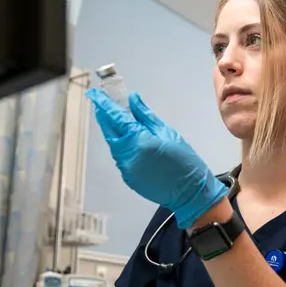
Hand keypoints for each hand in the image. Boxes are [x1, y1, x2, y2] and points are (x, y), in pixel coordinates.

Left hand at [86, 88, 227, 229]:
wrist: (189, 192)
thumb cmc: (185, 163)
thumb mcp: (168, 133)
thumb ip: (145, 116)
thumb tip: (133, 100)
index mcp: (139, 139)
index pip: (115, 116)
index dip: (103, 104)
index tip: (95, 94)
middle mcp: (128, 154)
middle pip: (108, 131)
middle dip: (104, 117)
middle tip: (101, 105)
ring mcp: (126, 168)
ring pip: (113, 145)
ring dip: (114, 133)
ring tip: (120, 123)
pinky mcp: (128, 178)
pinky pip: (120, 158)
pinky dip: (122, 148)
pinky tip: (132, 144)